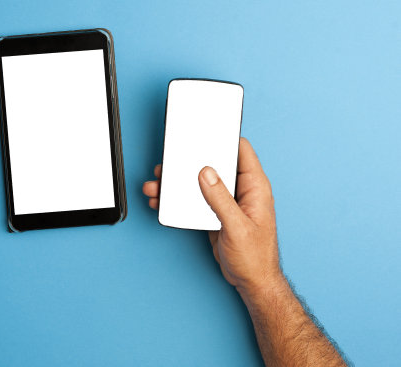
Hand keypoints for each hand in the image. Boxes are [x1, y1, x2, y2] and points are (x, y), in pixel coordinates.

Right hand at [142, 138, 282, 295]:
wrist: (251, 281)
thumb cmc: (255, 257)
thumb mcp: (237, 226)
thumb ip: (220, 199)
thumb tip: (206, 173)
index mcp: (254, 187)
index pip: (241, 150)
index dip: (223, 138)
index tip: (204, 132)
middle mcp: (240, 190)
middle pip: (214, 164)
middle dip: (190, 162)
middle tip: (170, 161)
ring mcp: (226, 201)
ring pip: (199, 182)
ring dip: (178, 183)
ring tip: (158, 185)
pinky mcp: (214, 212)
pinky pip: (194, 198)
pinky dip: (178, 198)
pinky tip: (163, 201)